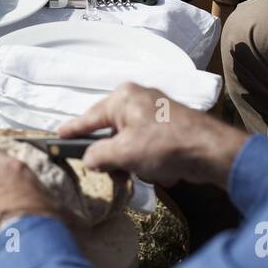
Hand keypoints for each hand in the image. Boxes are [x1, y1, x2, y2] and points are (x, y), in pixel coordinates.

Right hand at [58, 83, 246, 190]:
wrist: (211, 151)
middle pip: (111, 133)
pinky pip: (149, 148)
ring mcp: (155, 112)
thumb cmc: (165, 145)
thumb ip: (98, 156)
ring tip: (153, 169)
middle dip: (118, 156)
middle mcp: (138, 98)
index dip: (72, 131)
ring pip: (131, 144)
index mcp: (123, 97)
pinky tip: (166, 168)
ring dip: (139, 163)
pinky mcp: (170, 127)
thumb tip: (89, 160)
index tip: (55, 138)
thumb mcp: (124, 153)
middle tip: (121, 169)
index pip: (88, 117)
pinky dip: (154, 162)